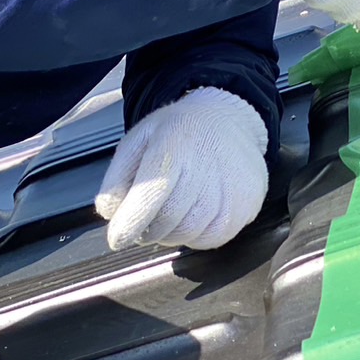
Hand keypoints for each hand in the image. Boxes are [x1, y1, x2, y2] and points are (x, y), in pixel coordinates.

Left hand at [95, 87, 267, 250]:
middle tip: (148, 216)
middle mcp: (208, 165)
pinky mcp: (248, 203)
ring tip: (174, 210)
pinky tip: (196, 212)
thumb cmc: (179, 133)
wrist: (228, 121)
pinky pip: (213, 238)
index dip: (131, 222)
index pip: (151, 193)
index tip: (117, 237)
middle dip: (149, 228)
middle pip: (169, 221)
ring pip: (189, 234)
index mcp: (175, 145)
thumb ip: (116, 177)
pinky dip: (197, 234)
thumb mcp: (139, 140)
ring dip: (173, 232)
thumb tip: (111, 213)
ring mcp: (232, 187)